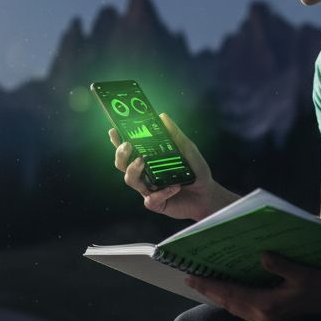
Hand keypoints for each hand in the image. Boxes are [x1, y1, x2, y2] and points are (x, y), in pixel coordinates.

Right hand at [109, 113, 229, 220]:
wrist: (207, 195)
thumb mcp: (188, 149)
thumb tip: (162, 116)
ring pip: (130, 180)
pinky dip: (162, 192)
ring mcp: (148, 189)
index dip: (118, 141)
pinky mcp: (155, 203)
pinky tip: (175, 187)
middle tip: (128, 145)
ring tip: (142, 162)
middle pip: (122, 164)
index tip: (114, 131)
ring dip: (133, 171)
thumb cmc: (196, 171)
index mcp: (148, 159)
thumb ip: (175, 135)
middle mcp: (144, 173)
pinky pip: (150, 199)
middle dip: (121, 154)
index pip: (128, 149)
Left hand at [186, 252, 320, 320]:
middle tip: (191, 278)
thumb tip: (262, 255)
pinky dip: (234, 301)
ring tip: (207, 284)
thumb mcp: (306, 274)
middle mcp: (263, 316)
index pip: (229, 294)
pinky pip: (246, 311)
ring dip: (220, 297)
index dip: (208, 285)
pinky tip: (233, 292)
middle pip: (227, 303)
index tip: (190, 276)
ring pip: (236, 309)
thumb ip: (282, 265)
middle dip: (209, 291)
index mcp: (266, 305)